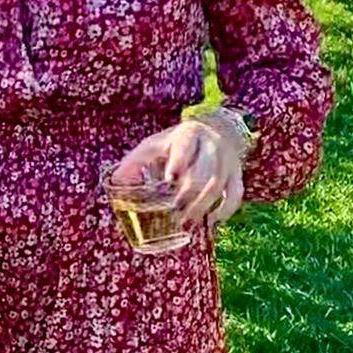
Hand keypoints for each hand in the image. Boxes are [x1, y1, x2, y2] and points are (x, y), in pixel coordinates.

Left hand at [109, 120, 244, 231]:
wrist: (215, 130)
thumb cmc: (177, 144)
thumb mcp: (156, 145)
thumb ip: (136, 161)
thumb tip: (116, 181)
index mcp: (189, 133)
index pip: (186, 146)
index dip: (179, 161)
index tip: (169, 179)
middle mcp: (212, 144)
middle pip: (205, 170)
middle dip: (190, 192)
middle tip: (176, 210)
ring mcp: (227, 160)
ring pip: (219, 184)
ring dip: (203, 205)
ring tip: (187, 221)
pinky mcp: (236, 173)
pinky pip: (235, 193)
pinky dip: (226, 209)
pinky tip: (212, 221)